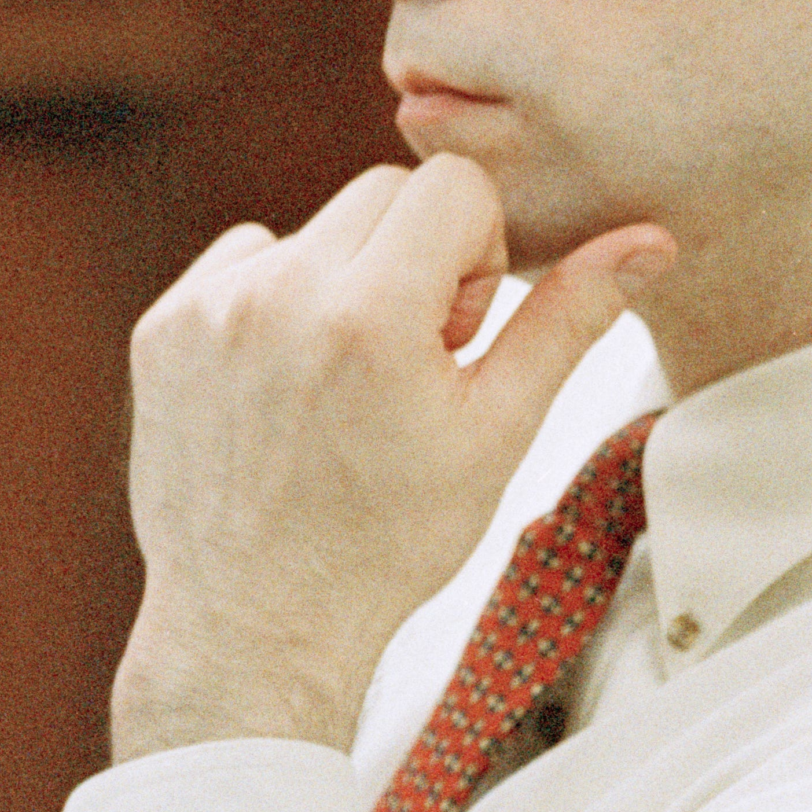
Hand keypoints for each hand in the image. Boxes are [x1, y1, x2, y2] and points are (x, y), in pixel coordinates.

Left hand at [108, 154, 673, 761]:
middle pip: (385, 191)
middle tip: (410, 362)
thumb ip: (571, 319)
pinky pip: (245, 260)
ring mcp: (210, 308)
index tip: (457, 337)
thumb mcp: (499, 431)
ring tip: (346, 381)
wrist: (258, 625)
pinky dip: (275, 301)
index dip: (477, 257)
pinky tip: (287, 384)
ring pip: (317, 227)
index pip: (453, 185)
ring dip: (345, 280)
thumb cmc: (389, 540)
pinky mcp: (163, 326)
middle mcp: (279, 294)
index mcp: (370, 314)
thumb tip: (648, 241)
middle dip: (415, 259)